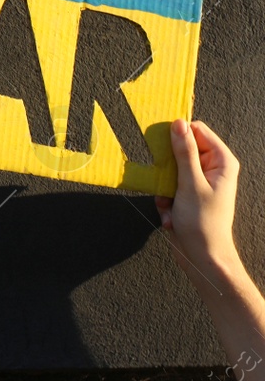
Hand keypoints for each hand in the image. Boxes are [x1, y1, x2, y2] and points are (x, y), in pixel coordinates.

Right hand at [156, 118, 241, 282]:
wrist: (202, 255)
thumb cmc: (203, 223)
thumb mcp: (190, 184)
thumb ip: (184, 152)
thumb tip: (178, 124)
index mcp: (221, 161)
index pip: (197, 131)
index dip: (177, 135)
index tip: (159, 144)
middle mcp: (212, 169)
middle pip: (180, 152)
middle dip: (168, 170)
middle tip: (168, 185)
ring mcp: (199, 183)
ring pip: (170, 172)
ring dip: (164, 190)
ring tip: (172, 207)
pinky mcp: (188, 196)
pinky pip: (168, 189)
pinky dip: (165, 203)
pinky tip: (172, 217)